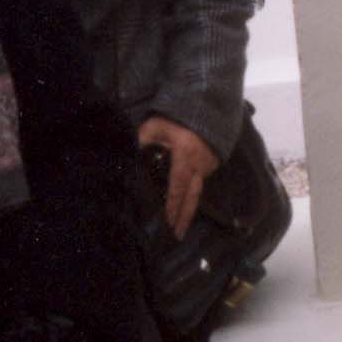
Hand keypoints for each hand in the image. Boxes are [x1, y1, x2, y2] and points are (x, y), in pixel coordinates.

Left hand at [137, 116, 220, 239]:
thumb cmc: (177, 116)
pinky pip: (201, 181)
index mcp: (185, 156)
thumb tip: (128, 158)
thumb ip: (141, 142)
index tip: (167, 224)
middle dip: (184, 218)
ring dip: (188, 208)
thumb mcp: (155, 126)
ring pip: (197, 191)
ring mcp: (209, 165)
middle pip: (191, 197)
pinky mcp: (214, 162)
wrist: (207, 104)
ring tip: (180, 226)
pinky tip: (185, 203)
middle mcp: (200, 165)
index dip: (172, 207)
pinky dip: (192, 193)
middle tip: (177, 236)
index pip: (177, 187)